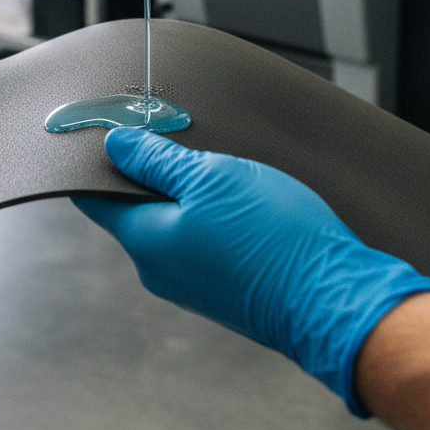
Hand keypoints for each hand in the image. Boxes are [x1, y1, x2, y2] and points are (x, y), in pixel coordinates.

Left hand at [74, 128, 429, 414]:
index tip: (107, 128)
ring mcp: (191, 282)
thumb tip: (115, 145)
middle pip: (133, 207)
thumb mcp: (211, 179)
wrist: (335, 301)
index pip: (94, 197)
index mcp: (144, 240)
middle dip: (150, 169)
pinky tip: (239, 198)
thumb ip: (157, 161)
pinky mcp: (223, 288)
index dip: (96, 159)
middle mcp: (159, 268)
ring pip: (172, 222)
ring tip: (219, 166)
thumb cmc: (274, 239)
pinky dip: (210, 214)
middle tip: (178, 135)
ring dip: (186, 191)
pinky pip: (200, 241)